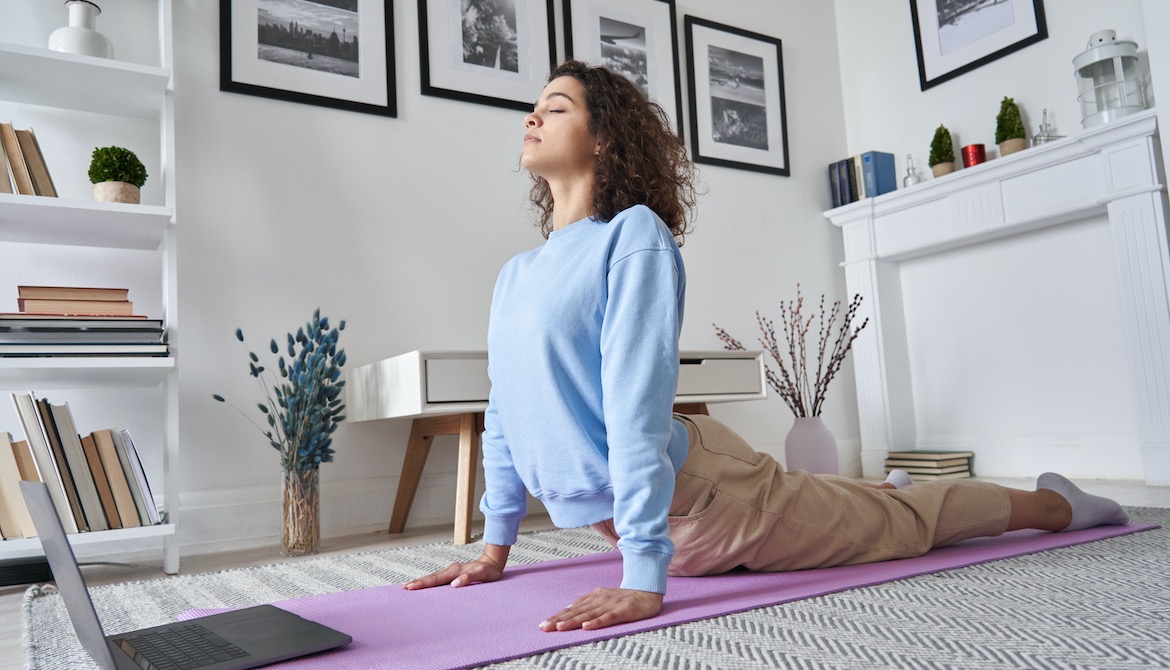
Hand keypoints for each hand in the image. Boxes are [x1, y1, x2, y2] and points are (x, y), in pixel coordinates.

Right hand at [402, 554, 503, 589]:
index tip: (411, 587)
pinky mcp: (453, 573)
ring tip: (408, 586)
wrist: (493, 562)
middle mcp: (451, 570)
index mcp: (455, 571)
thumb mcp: (482, 575)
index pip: (436, 579)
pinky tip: (424, 585)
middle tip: (404, 588)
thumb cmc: (489, 571)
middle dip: (417, 582)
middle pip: (431, 577)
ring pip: (433, 577)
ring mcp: (451, 571)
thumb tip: (454, 584)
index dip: (423, 583)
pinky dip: (429, 581)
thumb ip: (469, 578)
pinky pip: (438, 578)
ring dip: (421, 582)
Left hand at [539, 587, 663, 631]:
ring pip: (588, 614)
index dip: (557, 616)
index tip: (544, 624)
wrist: (647, 593)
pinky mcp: (622, 611)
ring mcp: (611, 605)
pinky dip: (596, 622)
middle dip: (559, 620)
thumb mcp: (603, 596)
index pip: (572, 609)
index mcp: (594, 597)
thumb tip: (568, 608)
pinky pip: (608, 618)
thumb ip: (587, 602)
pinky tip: (586, 627)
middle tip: (544, 627)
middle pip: (576, 612)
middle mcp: (599, 600)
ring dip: (573, 621)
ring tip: (559, 627)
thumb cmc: (623, 598)